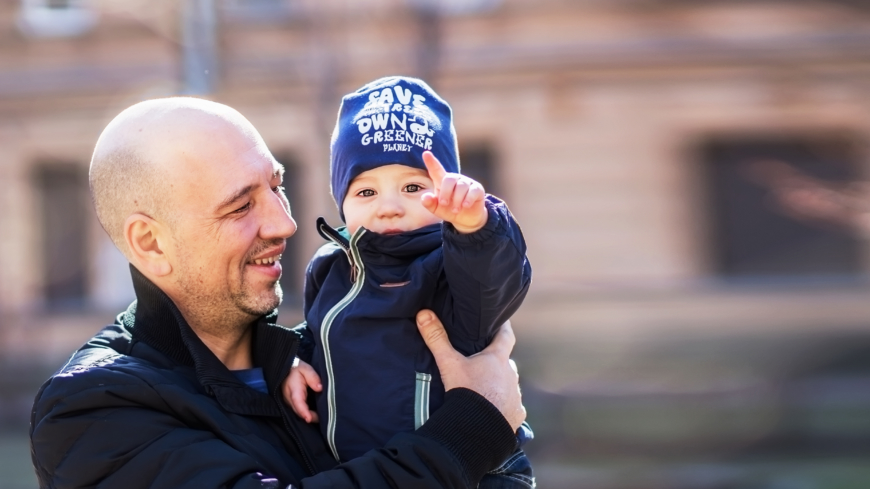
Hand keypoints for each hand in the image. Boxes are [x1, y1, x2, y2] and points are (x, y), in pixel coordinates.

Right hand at [282, 359, 321, 422]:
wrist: (286, 370)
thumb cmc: (297, 369)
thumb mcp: (305, 369)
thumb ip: (313, 377)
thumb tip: (320, 388)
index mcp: (293, 390)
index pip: (298, 402)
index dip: (303, 411)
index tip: (309, 418)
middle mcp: (289, 399)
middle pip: (299, 412)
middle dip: (311, 417)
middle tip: (325, 419)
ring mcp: (290, 403)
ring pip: (299, 413)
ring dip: (310, 416)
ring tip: (323, 417)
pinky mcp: (292, 404)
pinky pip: (299, 411)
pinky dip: (308, 414)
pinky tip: (318, 414)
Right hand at [415, 309, 525, 430]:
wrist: (477, 429)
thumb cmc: (466, 392)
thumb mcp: (449, 363)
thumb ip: (437, 338)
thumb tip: (424, 313)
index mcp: (498, 359)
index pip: (506, 336)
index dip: (503, 327)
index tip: (500, 322)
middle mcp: (511, 375)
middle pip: (505, 363)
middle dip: (495, 362)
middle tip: (482, 362)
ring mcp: (515, 395)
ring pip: (508, 385)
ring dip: (499, 385)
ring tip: (484, 389)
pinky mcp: (516, 414)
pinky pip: (512, 407)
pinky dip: (503, 406)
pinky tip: (493, 411)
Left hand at [421, 151, 487, 233]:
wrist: (466, 219)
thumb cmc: (449, 210)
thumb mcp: (437, 209)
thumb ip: (430, 203)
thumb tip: (425, 197)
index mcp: (442, 182)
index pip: (436, 170)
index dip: (431, 162)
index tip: (425, 153)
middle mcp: (455, 179)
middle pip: (449, 179)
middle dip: (445, 192)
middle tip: (444, 204)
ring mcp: (467, 183)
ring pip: (461, 186)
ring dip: (457, 199)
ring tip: (455, 210)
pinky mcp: (477, 189)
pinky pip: (473, 191)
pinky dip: (468, 199)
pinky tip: (465, 206)